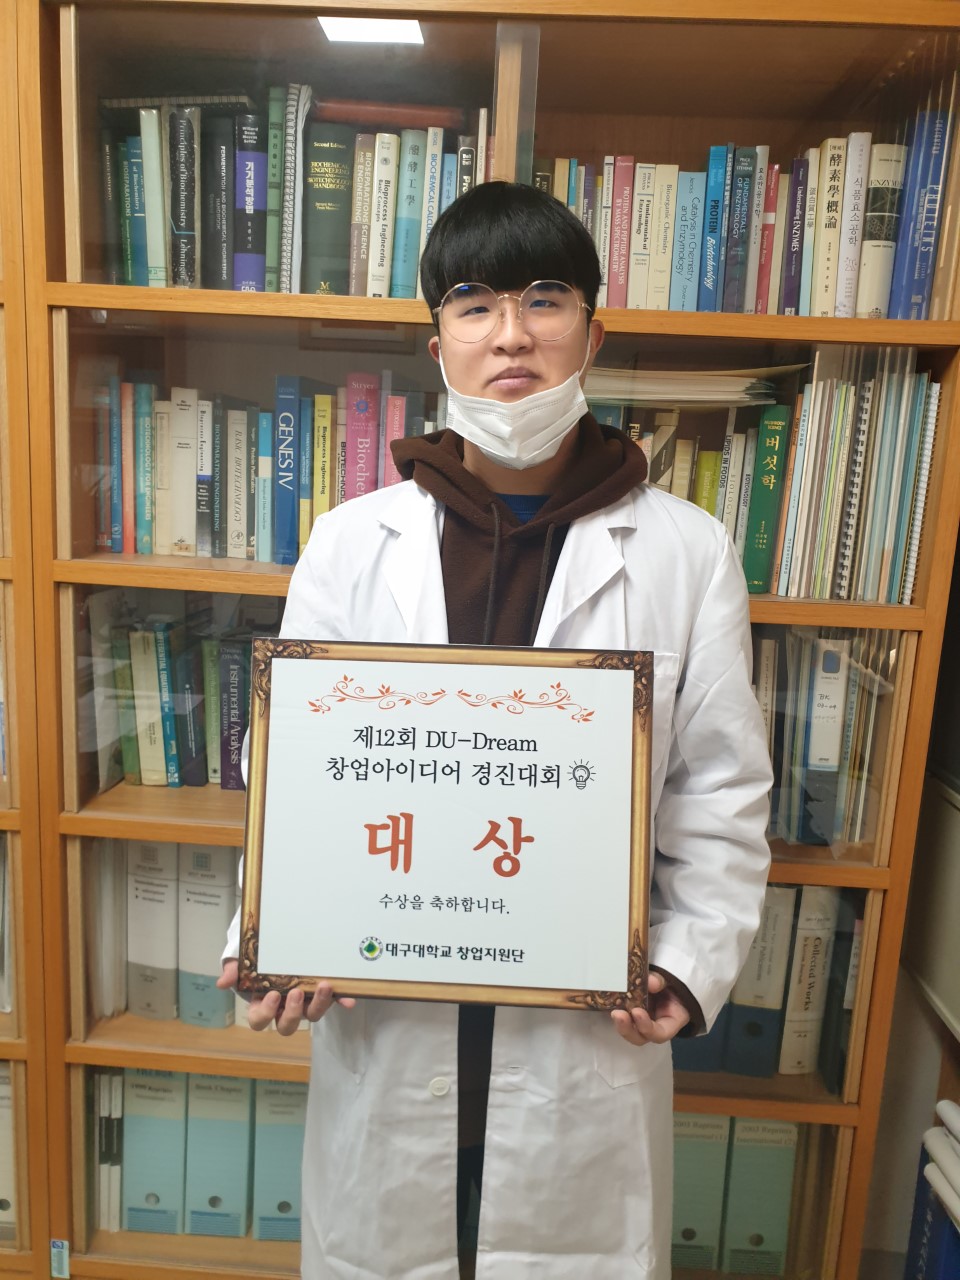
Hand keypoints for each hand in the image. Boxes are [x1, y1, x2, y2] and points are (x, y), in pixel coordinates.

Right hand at [216, 960, 355, 1035]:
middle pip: (287, 1025)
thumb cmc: (254, 951)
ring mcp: (304, 1001)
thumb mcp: (240, 955)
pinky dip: (341, 1001)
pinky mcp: (321, 992)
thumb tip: (223, 983)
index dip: (265, 1014)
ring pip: (311, 1015)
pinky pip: (333, 1001)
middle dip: (292, 1013)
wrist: (274, 934)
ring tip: (323, 986)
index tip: (272, 995)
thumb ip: (232, 968)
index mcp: (262, 1002)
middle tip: (296, 992)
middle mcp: (283, 1006)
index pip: (259, 1020)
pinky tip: (349, 1000)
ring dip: (318, 1005)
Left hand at [609, 971, 690, 1046]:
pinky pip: (620, 1018)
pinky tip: (608, 1003)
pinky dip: (614, 1011)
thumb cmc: (670, 986)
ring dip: (619, 1023)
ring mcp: (639, 1023)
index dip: (647, 1027)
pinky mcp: (627, 1015)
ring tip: (613, 1011)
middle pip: (640, 1038)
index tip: (637, 1012)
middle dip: (627, 1029)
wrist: (662, 982)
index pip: (660, 1034)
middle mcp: (653, 1027)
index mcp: (670, 1023)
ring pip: (628, 1030)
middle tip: (619, 1015)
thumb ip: (662, 981)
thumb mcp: (670, 982)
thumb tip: (652, 982)